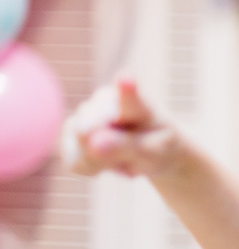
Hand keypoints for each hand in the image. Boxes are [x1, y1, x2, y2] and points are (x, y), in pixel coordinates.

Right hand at [66, 79, 180, 177]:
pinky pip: (74, 163)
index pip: (129, 96)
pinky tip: (107, 160)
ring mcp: (84, 114)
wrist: (154, 149)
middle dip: (109, 155)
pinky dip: (93, 169)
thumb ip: (127, 147)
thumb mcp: (154, 152)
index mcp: (135, 102)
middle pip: (88, 134)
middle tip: (134, 162)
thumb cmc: (159, 146)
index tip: (127, 78)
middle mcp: (104, 100)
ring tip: (125, 157)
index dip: (126, 89)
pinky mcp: (70, 133)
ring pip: (81, 151)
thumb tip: (93, 143)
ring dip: (104, 164)